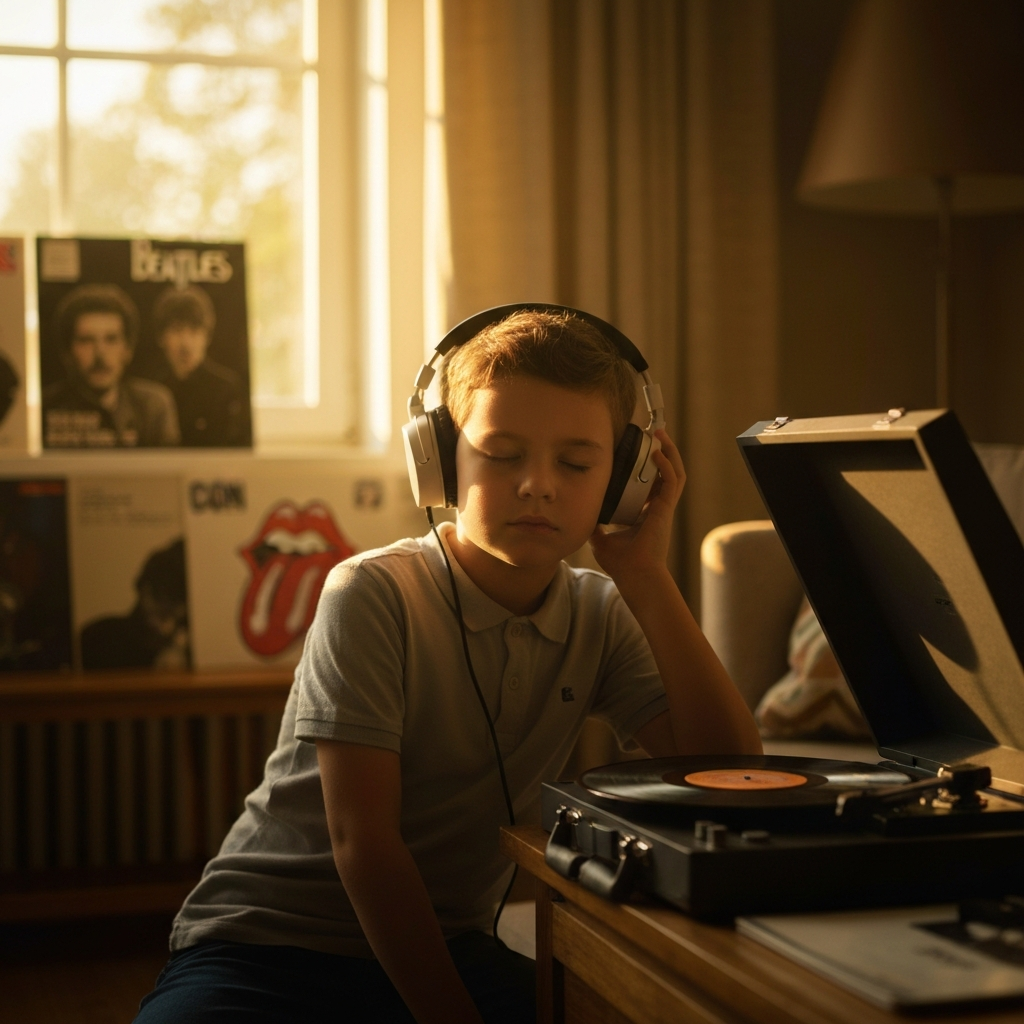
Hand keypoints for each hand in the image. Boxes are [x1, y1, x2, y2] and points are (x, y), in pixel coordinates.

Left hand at [589, 429, 685, 584]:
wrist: (635, 577)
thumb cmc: (622, 564)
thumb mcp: (601, 539)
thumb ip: (595, 525)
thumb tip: (581, 513)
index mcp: (646, 514)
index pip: (651, 484)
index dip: (648, 468)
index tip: (639, 452)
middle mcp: (658, 508)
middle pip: (666, 474)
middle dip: (663, 452)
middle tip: (654, 435)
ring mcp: (664, 508)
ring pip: (675, 473)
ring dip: (669, 453)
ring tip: (659, 435)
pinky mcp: (665, 509)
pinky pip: (672, 481)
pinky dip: (666, 465)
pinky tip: (657, 453)